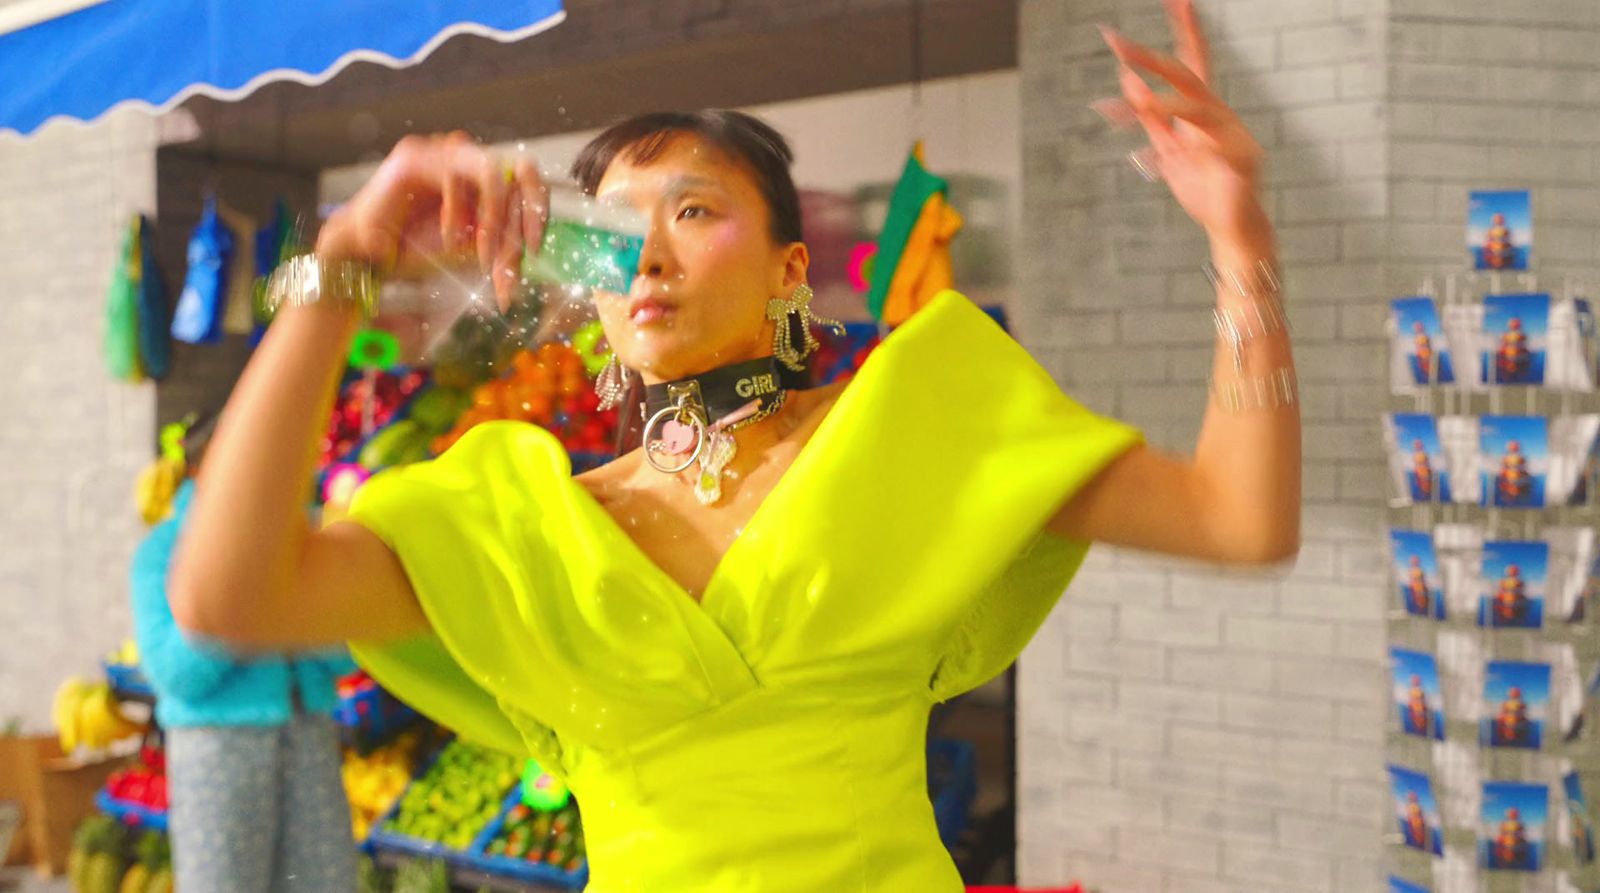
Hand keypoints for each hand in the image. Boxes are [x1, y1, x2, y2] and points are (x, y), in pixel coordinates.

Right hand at [315, 132, 547, 309]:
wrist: (369, 254)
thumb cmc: (419, 248)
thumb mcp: (473, 251)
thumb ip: (504, 247)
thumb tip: (533, 254)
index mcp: (484, 175)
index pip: (529, 179)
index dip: (539, 209)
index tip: (536, 248)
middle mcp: (467, 156)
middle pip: (520, 169)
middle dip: (524, 217)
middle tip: (523, 251)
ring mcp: (440, 151)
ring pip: (491, 171)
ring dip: (493, 217)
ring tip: (481, 254)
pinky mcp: (415, 156)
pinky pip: (453, 178)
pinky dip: (457, 214)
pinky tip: (449, 239)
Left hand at [1094, 0, 1265, 239]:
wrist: (1229, 229)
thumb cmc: (1204, 189)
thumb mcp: (1167, 150)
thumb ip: (1149, 117)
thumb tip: (1126, 78)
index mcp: (1202, 110)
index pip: (1190, 62)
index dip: (1184, 29)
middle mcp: (1219, 114)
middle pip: (1187, 74)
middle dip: (1150, 56)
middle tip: (1115, 40)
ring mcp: (1232, 133)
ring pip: (1194, 104)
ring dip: (1155, 99)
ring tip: (1122, 97)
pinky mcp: (1240, 158)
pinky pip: (1207, 139)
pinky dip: (1177, 133)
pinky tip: (1154, 134)